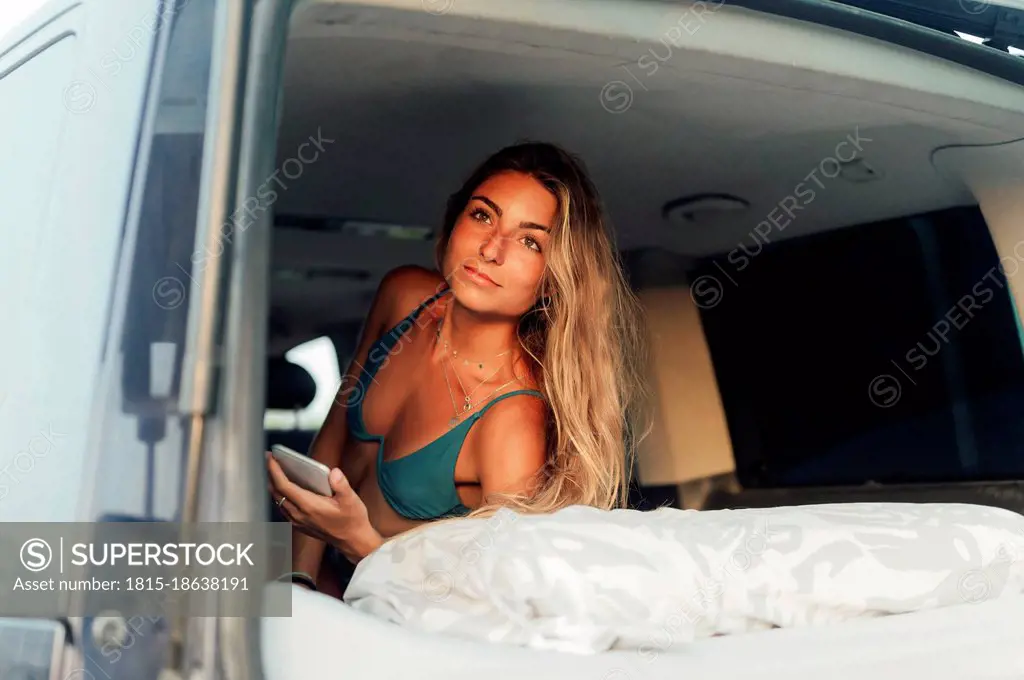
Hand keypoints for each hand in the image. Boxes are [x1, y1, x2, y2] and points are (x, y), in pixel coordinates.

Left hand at [266, 452, 382, 563]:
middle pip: (277, 492)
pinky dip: (280, 496)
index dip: (275, 470)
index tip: (271, 457)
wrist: (353, 541)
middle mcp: (300, 515)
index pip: (284, 486)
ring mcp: (298, 521)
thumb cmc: (352, 520)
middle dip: (271, 474)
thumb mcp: (351, 500)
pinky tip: (285, 489)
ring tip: (276, 471)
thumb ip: (341, 484)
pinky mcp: (300, 525)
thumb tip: (334, 472)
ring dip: (274, 485)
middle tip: (271, 459)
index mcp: (310, 506)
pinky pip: (283, 508)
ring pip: (278, 501)